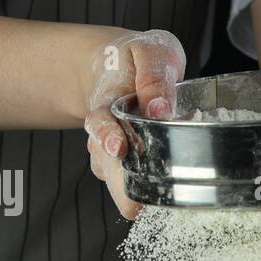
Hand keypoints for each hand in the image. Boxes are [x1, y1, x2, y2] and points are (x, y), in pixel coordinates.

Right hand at [83, 29, 185, 218]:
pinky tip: (160, 199)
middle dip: (120, 183)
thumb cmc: (138, 59)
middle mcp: (106, 130)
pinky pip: (131, 182)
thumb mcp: (151, 52)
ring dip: (131, 192)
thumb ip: (154, 76)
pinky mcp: (126, 162)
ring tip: (146, 207)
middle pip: (106, 162)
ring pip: (116, 178)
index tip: (118, 148)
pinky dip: (145, 191)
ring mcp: (114, 149)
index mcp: (108, 100)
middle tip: (135, 204)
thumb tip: (159, 108)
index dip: (107, 135)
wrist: (121, 67)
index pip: (100, 120)